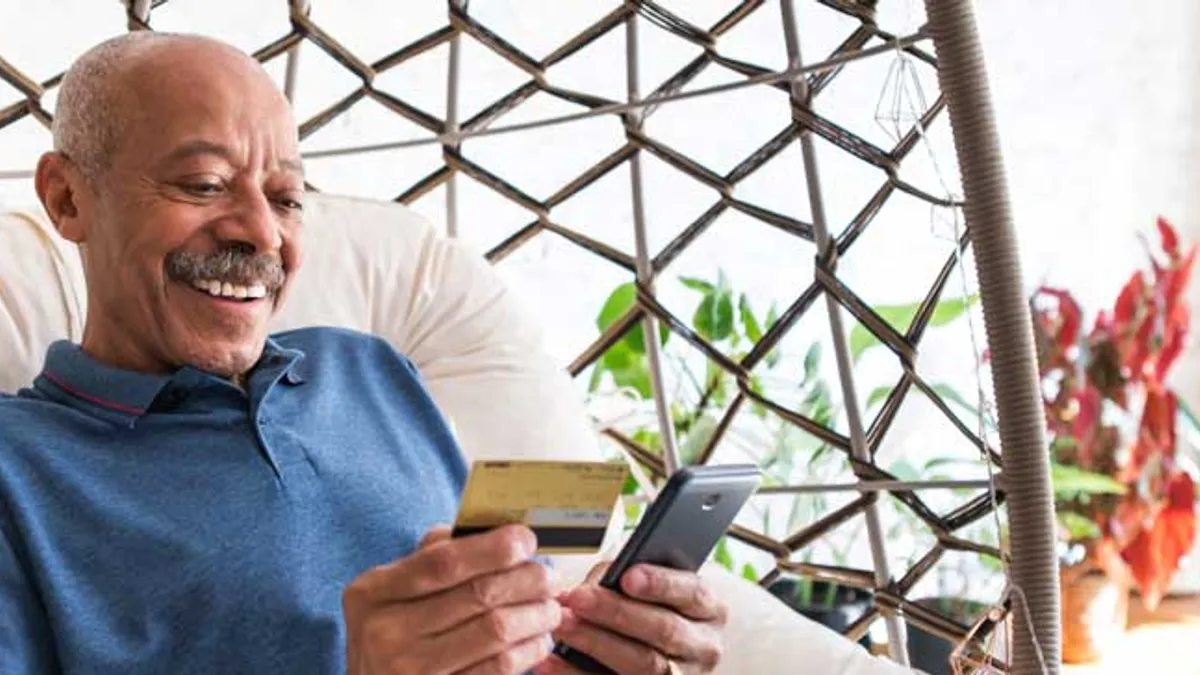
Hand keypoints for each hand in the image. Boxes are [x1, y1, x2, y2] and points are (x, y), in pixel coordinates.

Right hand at [343, 524, 561, 674]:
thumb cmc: (391, 631)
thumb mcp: (392, 591)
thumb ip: (433, 555)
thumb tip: (495, 530)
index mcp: (373, 592)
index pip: (444, 562)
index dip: (493, 548)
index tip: (527, 540)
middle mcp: (387, 632)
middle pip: (479, 595)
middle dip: (528, 581)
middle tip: (550, 578)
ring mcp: (410, 670)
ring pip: (496, 630)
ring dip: (536, 615)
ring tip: (550, 608)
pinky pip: (499, 667)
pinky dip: (529, 649)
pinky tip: (538, 639)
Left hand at [535, 562, 727, 673]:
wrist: (654, 651)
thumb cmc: (646, 608)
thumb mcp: (645, 586)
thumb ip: (624, 579)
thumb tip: (591, 586)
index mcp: (709, 610)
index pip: (692, 593)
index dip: (660, 584)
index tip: (626, 576)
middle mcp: (705, 647)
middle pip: (665, 630)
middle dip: (617, 612)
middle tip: (577, 599)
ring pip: (646, 665)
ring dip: (597, 643)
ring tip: (562, 626)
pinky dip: (578, 674)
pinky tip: (553, 661)